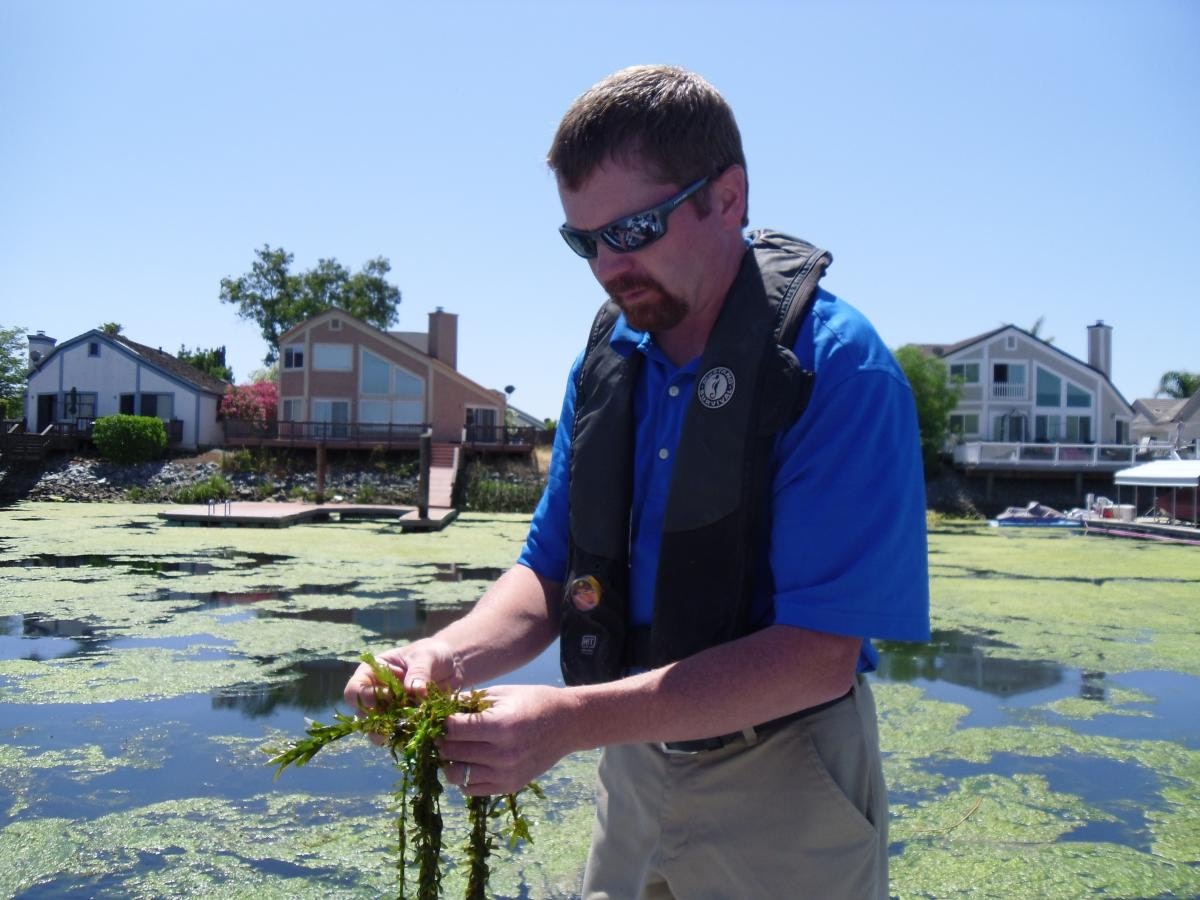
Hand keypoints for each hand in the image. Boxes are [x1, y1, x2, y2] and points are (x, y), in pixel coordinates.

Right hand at [342, 638, 462, 742]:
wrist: (452, 665)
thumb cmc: (433, 653)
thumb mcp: (426, 656)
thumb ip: (419, 671)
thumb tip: (415, 691)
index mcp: (371, 674)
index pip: (354, 691)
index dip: (366, 697)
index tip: (390, 697)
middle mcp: (375, 696)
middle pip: (362, 717)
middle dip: (379, 721)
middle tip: (402, 718)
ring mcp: (390, 712)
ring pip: (378, 732)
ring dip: (394, 733)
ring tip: (414, 726)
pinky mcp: (406, 724)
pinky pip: (400, 738)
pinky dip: (410, 738)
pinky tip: (424, 733)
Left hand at [439, 684, 576, 795]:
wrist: (567, 724)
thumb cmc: (533, 701)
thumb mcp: (501, 693)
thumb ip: (468, 702)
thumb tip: (435, 707)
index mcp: (501, 725)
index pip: (452, 729)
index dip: (440, 722)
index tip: (439, 717)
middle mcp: (503, 754)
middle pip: (451, 752)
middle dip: (440, 740)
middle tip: (441, 732)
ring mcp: (506, 774)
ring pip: (456, 774)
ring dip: (448, 761)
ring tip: (453, 748)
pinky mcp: (509, 786)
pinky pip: (471, 789)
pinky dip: (463, 776)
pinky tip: (468, 761)